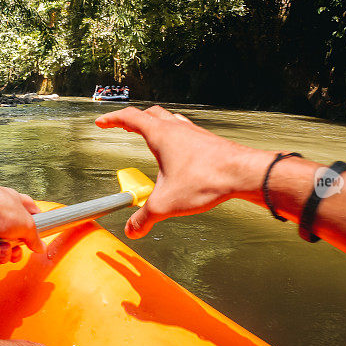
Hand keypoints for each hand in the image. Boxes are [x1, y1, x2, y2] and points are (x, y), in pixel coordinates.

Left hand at [0, 180, 46, 265]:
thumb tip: (41, 247)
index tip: (33, 242)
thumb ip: (35, 238)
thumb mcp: (26, 224)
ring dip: (2, 255)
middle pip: (16, 242)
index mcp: (20, 207)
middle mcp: (5, 217)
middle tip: (12, 250)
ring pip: (1, 251)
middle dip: (15, 251)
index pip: (33, 220)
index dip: (34, 233)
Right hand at [96, 106, 272, 237]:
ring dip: (158, 126)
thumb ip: (144, 218)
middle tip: (124, 127)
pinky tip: (180, 154)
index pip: (129, 118)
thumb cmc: (206, 179)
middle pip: (150, 114)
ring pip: (171, 121)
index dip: (112, 119)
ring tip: (152, 138)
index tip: (101, 122)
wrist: (243, 173)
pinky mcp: (209, 142)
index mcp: (160, 135)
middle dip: (134, 120)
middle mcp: (177, 129)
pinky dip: (176, 138)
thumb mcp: (166, 203)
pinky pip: (187, 133)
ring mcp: (195, 133)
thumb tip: (132, 230)